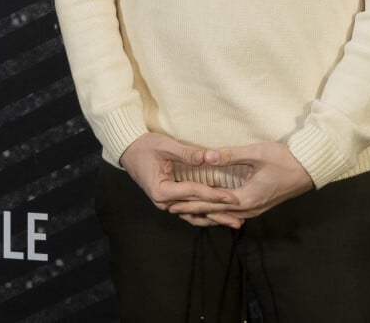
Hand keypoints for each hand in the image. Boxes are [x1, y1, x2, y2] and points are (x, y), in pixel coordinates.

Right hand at [120, 132, 240, 227]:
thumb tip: (208, 157)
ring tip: (234, 222)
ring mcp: (166, 203)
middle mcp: (163, 202)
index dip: (215, 195)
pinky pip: (189, 210)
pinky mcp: (170, 199)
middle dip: (219, 214)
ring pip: (193, 214)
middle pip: (196, 209)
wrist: (129, 150)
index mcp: (162, 190)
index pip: (194, 193)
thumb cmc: (146, 146)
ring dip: (214, 218)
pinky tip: (218, 216)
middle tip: (240, 220)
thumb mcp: (166, 146)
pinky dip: (204, 213)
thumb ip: (187, 153)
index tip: (234, 198)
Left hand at [169, 141, 313, 225]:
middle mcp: (248, 208)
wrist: (308, 169)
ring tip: (185, 211)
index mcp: (246, 198)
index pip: (211, 203)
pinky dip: (217, 211)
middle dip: (192, 210)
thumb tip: (206, 156)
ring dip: (204, 212)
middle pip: (214, 212)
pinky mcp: (258, 204)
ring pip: (223, 215)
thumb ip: (230, 155)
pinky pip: (232, 212)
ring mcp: (254, 209)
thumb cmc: (284, 159)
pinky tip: (210, 209)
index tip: (173, 201)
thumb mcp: (256, 153)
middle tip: (170, 208)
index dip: (191, 202)